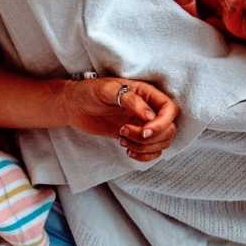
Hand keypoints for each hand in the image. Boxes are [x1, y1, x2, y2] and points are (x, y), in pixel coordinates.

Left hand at [63, 78, 178, 161]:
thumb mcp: (108, 90)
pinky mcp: (136, 137)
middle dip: (150, 138)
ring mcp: (143, 124)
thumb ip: (130, 100)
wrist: (75, 105)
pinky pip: (152, 151)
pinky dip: (144, 156)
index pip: (170, 110)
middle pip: (169, 129)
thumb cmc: (89, 91)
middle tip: (124, 132)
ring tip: (122, 139)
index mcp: (147, 93)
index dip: (162, 124)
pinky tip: (128, 150)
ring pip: (162, 142)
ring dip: (144, 147)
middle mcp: (149, 108)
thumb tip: (150, 117)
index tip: (144, 131)